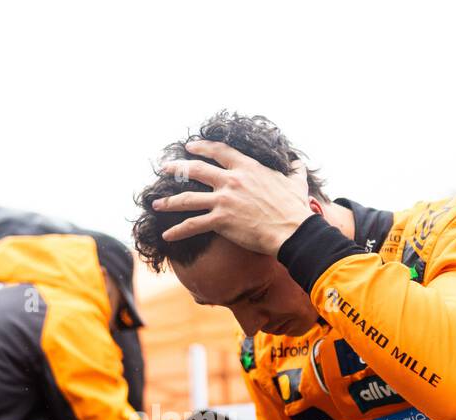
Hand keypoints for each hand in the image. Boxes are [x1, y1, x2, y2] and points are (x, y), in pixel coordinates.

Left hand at [153, 140, 313, 255]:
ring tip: (156, 204)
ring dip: (169, 201)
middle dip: (177, 168)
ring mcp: (224, 200)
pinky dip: (178, 231)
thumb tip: (299, 163)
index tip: (190, 147)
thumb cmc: (295, 207)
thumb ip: (294, 170)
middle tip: (164, 168)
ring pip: (188, 198)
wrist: (293, 229)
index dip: (202, 147)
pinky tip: (167, 236)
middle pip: (196, 169)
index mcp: (247, 167)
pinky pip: (193, 225)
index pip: (218, 151)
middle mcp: (231, 180)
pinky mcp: (221, 220)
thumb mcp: (295, 182)